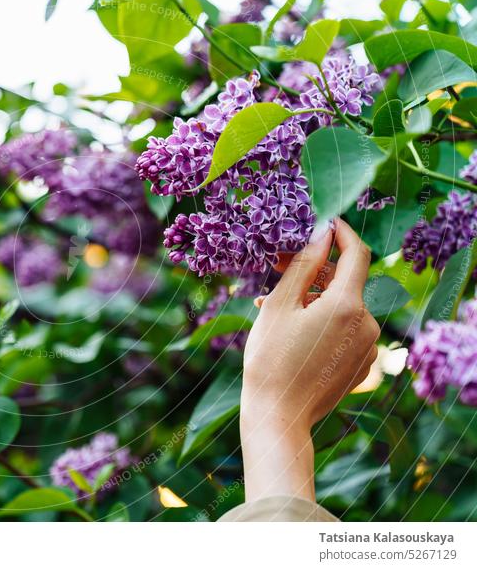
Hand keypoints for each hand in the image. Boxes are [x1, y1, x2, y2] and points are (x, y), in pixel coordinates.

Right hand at [240, 218, 379, 501]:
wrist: (278, 416)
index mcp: (348, 305)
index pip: (356, 253)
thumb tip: (322, 233)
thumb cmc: (270, 359)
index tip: (324, 221)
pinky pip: (345, 331)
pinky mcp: (362, 365)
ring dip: (313, 297)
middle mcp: (367, 324)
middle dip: (315, 269)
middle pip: (345, 282)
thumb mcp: (280, 304)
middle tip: (280, 263)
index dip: (341, 232)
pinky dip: (322, 322)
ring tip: (274, 302)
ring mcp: (368, 347)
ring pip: (342, 307)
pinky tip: (292, 328)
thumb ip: (304, 265)